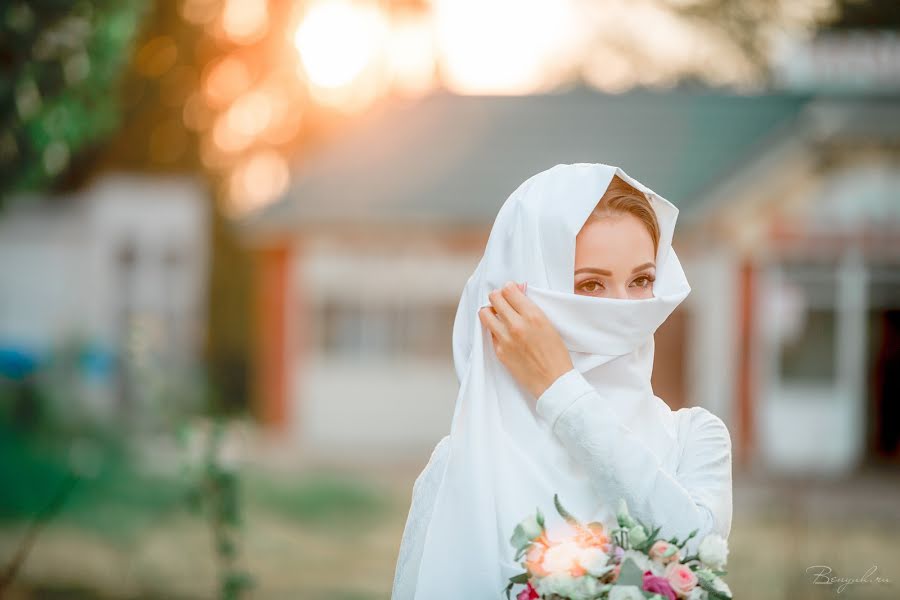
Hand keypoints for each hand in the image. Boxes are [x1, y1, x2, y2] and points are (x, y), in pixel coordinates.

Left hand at [478, 281, 573, 399]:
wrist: (553, 381)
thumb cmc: (556, 354)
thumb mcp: (549, 325)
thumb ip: (531, 309)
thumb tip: (518, 293)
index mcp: (533, 315)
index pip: (509, 290)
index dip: (509, 288)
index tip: (511, 291)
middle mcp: (516, 325)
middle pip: (494, 298)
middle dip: (498, 297)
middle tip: (503, 301)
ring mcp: (505, 339)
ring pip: (485, 313)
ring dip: (490, 311)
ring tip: (498, 315)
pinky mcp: (499, 351)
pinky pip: (490, 333)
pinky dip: (494, 329)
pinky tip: (504, 333)